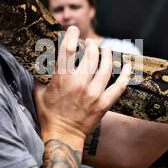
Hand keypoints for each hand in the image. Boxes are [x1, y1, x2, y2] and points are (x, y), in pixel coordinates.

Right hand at [34, 25, 132, 142]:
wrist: (62, 136)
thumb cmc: (48, 114)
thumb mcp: (39, 91)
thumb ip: (42, 75)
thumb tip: (43, 61)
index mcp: (62, 79)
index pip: (69, 49)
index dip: (72, 35)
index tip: (73, 30)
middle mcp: (80, 83)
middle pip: (91, 55)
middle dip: (91, 45)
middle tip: (90, 43)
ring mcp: (94, 94)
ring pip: (106, 68)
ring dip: (107, 55)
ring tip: (106, 49)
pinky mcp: (104, 104)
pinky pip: (119, 86)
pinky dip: (125, 75)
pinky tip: (129, 66)